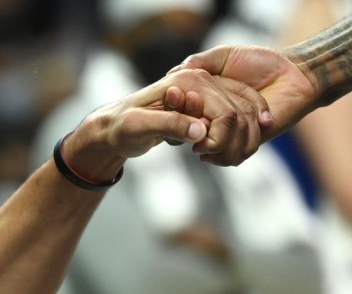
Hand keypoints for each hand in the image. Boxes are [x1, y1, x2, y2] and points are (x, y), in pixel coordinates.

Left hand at [60, 66, 271, 175]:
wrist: (112, 128)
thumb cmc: (120, 127)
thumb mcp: (138, 127)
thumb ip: (169, 125)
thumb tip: (202, 130)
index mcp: (188, 81)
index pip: (226, 113)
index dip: (220, 139)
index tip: (199, 152)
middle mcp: (200, 82)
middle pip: (239, 116)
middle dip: (228, 142)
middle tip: (202, 155)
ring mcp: (203, 93)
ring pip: (240, 119)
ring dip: (231, 143)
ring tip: (204, 154)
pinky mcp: (202, 106)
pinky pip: (229, 124)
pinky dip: (227, 141)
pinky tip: (206, 151)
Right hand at [180, 44, 321, 163]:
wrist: (296, 77)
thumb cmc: (263, 62)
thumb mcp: (225, 55)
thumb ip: (200, 61)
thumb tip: (174, 73)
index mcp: (208, 97)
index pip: (183, 113)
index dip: (180, 112)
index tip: (178, 105)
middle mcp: (216, 117)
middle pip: (194, 133)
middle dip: (196, 133)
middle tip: (198, 129)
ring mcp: (231, 132)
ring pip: (212, 150)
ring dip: (212, 147)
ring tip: (211, 142)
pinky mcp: (246, 143)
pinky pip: (231, 156)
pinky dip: (229, 153)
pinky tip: (229, 146)